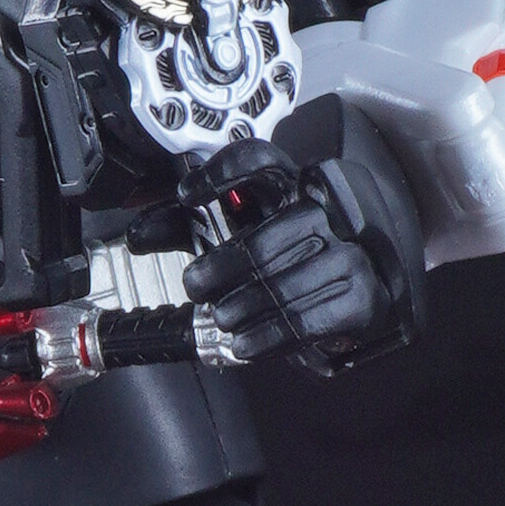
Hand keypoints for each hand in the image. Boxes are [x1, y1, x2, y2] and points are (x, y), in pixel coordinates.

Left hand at [185, 167, 393, 368]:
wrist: (366, 291)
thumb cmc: (295, 258)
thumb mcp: (247, 232)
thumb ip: (188, 228)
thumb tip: (139, 234)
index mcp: (296, 185)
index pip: (261, 162)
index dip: (223, 174)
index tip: (188, 195)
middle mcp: (330, 211)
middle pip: (266, 237)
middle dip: (223, 268)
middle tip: (197, 286)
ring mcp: (354, 253)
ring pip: (284, 281)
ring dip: (242, 308)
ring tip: (222, 318)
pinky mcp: (365, 297)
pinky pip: (307, 320)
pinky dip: (268, 336)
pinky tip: (246, 343)